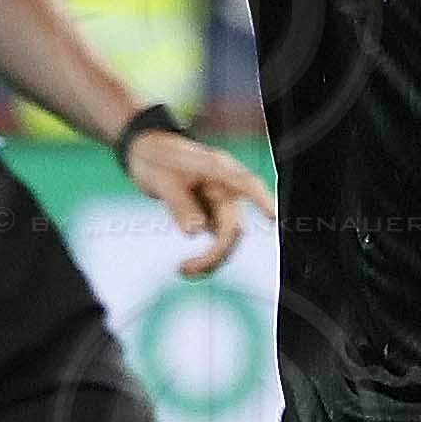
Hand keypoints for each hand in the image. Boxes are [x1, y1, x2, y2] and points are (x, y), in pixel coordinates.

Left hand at [122, 127, 275, 276]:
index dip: (262, 199)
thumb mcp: (162, 180)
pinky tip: (188, 267)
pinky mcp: (214, 214)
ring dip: (213, 258)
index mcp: (217, 168)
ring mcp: (221, 201)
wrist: (147, 150)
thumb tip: (196, 231)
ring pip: (229, 236)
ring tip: (184, 270)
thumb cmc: (157, 158)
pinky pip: (218, 239)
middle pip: (234, 224)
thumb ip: (180, 204)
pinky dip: (208, 256)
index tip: (273, 217)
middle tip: (184, 269)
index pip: (246, 183)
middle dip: (216, 253)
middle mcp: (226, 186)